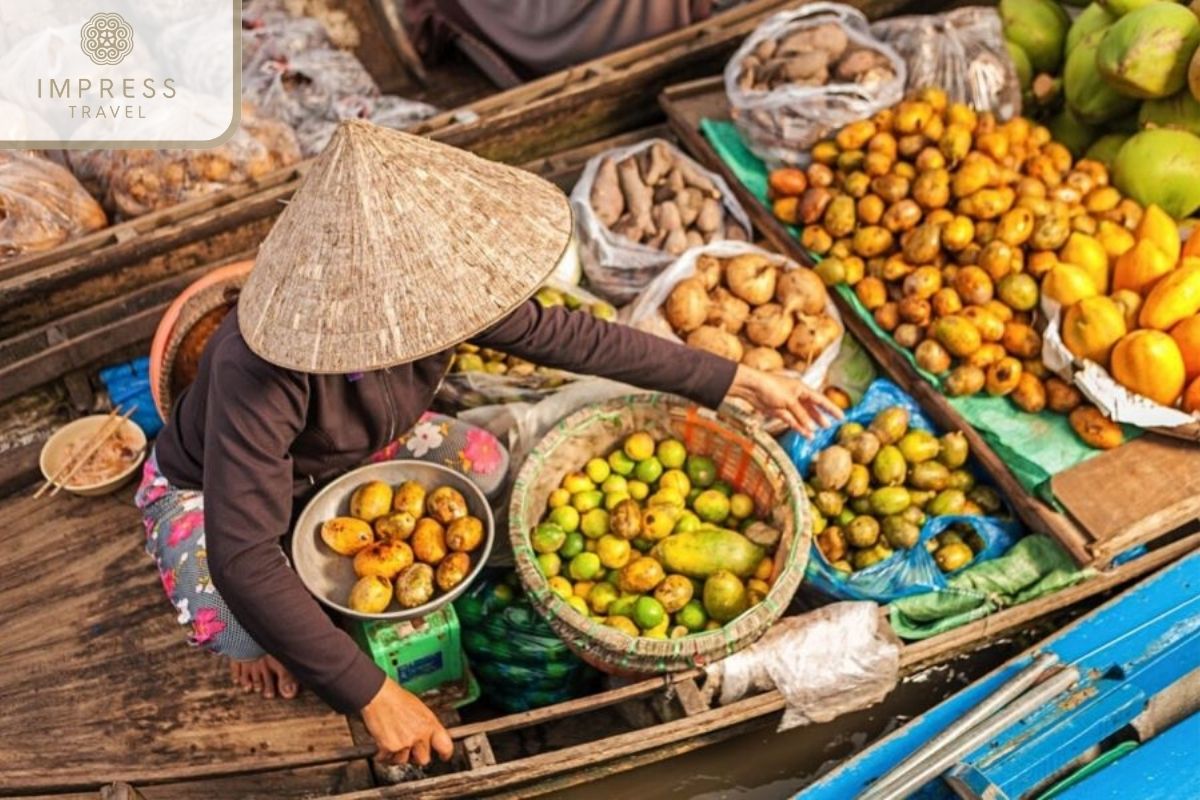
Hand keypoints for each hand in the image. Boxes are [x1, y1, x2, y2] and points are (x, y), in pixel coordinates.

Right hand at [361, 678, 453, 766]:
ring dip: (398, 755)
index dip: (445, 754)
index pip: (446, 746)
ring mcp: (405, 742)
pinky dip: (383, 754)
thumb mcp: (420, 709)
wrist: (379, 695)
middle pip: (424, 759)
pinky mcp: (390, 747)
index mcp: (430, 724)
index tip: (443, 757)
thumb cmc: (396, 698)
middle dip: (416, 756)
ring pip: (404, 761)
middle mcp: (420, 735)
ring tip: (393, 742)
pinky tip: (383, 744)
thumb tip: (429, 737)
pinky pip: (388, 759)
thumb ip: (426, 726)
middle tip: (410, 750)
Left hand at [724, 365, 842, 436]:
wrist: (752, 388)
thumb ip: (801, 415)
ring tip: (816, 435)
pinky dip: (798, 427)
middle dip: (820, 418)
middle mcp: (796, 396)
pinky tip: (805, 434)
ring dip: (808, 425)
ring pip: (801, 416)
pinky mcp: (779, 411)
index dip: (831, 408)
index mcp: (802, 389)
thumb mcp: (789, 401)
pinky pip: (792, 421)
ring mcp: (788, 404)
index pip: (820, 399)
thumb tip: (812, 428)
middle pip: (811, 409)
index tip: (841, 416)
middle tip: (829, 427)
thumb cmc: (771, 387)